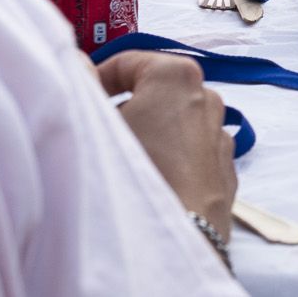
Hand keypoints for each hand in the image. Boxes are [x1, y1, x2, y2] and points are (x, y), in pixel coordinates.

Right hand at [98, 51, 236, 241]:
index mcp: (178, 76)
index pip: (127, 62)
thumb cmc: (136, 174)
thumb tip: (73, 60)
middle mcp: (207, 97)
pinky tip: (146, 183)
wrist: (177, 238)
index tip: (80, 105)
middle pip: (151, 92)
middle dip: (121, 109)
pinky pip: (187, 154)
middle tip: (95, 136)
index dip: (96, 81)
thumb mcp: (96, 123)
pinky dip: (166, 160)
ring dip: (145, 136)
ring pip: (171, 124)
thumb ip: (82, 83)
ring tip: (119, 164)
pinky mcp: (224, 169)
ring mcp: (220, 134)